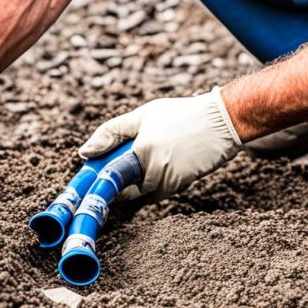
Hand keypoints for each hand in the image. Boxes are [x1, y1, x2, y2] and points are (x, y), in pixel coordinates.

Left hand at [78, 87, 241, 200]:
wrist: (222, 120)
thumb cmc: (180, 114)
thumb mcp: (143, 116)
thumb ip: (111, 133)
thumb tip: (84, 152)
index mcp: (141, 150)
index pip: (112, 178)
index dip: (102, 184)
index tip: (94, 188)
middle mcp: (155, 169)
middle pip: (128, 189)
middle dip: (124, 182)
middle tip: (131, 163)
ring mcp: (170, 180)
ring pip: (145, 192)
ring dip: (142, 183)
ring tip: (158, 156)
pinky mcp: (182, 185)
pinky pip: (161, 191)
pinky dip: (159, 182)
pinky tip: (170, 162)